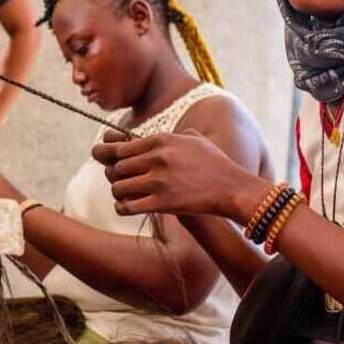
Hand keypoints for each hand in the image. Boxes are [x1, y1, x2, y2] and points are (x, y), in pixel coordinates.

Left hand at [92, 129, 266, 219]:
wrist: (232, 188)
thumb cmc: (215, 164)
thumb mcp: (194, 140)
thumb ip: (173, 135)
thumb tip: (157, 136)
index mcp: (161, 140)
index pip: (121, 147)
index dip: (112, 157)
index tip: (111, 162)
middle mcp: (157, 158)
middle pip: (116, 167)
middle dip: (115, 176)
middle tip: (121, 182)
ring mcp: (159, 181)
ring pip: (118, 186)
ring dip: (118, 193)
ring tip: (124, 196)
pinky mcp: (162, 203)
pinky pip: (127, 206)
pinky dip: (122, 208)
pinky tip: (126, 207)